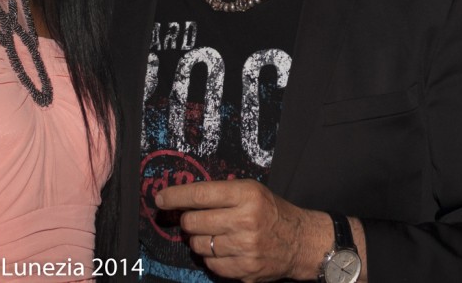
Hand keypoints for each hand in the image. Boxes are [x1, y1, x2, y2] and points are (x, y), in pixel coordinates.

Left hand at [154, 179, 331, 281]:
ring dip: (199, 239)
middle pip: (193, 222)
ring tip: (213, 234)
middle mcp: (245, 220)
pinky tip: (223, 249)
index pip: (200, 194)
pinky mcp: (245, 270)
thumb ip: (220, 194)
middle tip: (195, 219)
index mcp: (246, 195)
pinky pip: (210, 264)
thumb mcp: (251, 191)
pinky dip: (210, 257)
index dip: (175, 196)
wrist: (301, 242)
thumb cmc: (271, 211)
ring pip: (198, 245)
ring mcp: (245, 248)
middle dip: (188, 220)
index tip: (160, 199)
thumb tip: (180, 200)